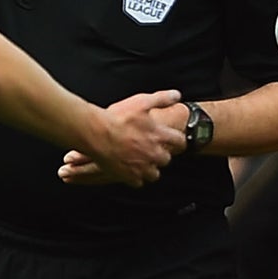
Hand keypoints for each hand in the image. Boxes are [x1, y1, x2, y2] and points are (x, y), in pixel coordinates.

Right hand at [57, 90, 184, 186]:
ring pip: (154, 174)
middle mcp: (154, 153)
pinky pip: (138, 182)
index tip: (174, 141)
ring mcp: (142, 167)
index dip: (178, 141)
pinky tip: (130, 169)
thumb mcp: (142, 102)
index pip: (180, 142)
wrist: (97, 133)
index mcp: (159, 135)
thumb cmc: (118, 118)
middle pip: (166, 159)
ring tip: (142, 162)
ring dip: (150, 168)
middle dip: (161, 155)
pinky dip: (135, 177)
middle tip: (152, 149)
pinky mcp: (129, 176)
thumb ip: (162, 99)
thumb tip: (177, 95)